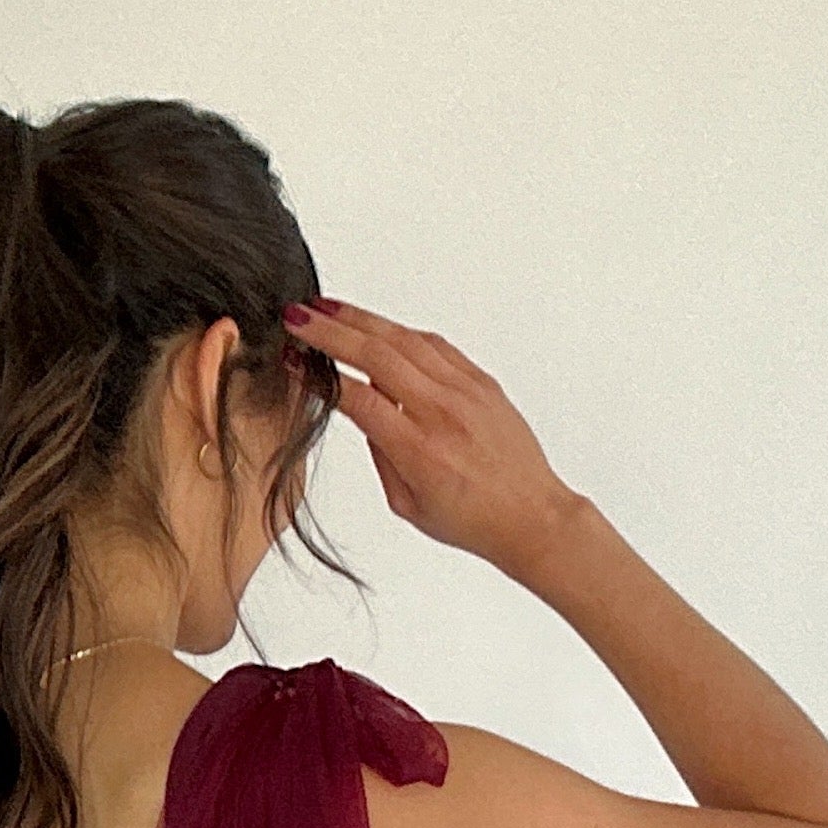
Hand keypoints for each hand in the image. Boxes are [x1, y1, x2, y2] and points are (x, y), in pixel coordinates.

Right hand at [282, 298, 583, 579]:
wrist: (531, 515)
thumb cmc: (473, 520)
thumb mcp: (408, 505)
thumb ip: (382, 455)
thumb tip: (363, 409)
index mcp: (419, 451)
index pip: (358, 399)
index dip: (321, 376)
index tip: (295, 361)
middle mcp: (443, 413)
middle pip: (377, 354)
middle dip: (332, 329)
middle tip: (299, 315)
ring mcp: (465, 391)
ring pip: (405, 339)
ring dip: (362, 319)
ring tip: (329, 307)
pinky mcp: (481, 381)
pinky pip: (435, 345)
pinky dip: (402, 331)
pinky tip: (379, 325)